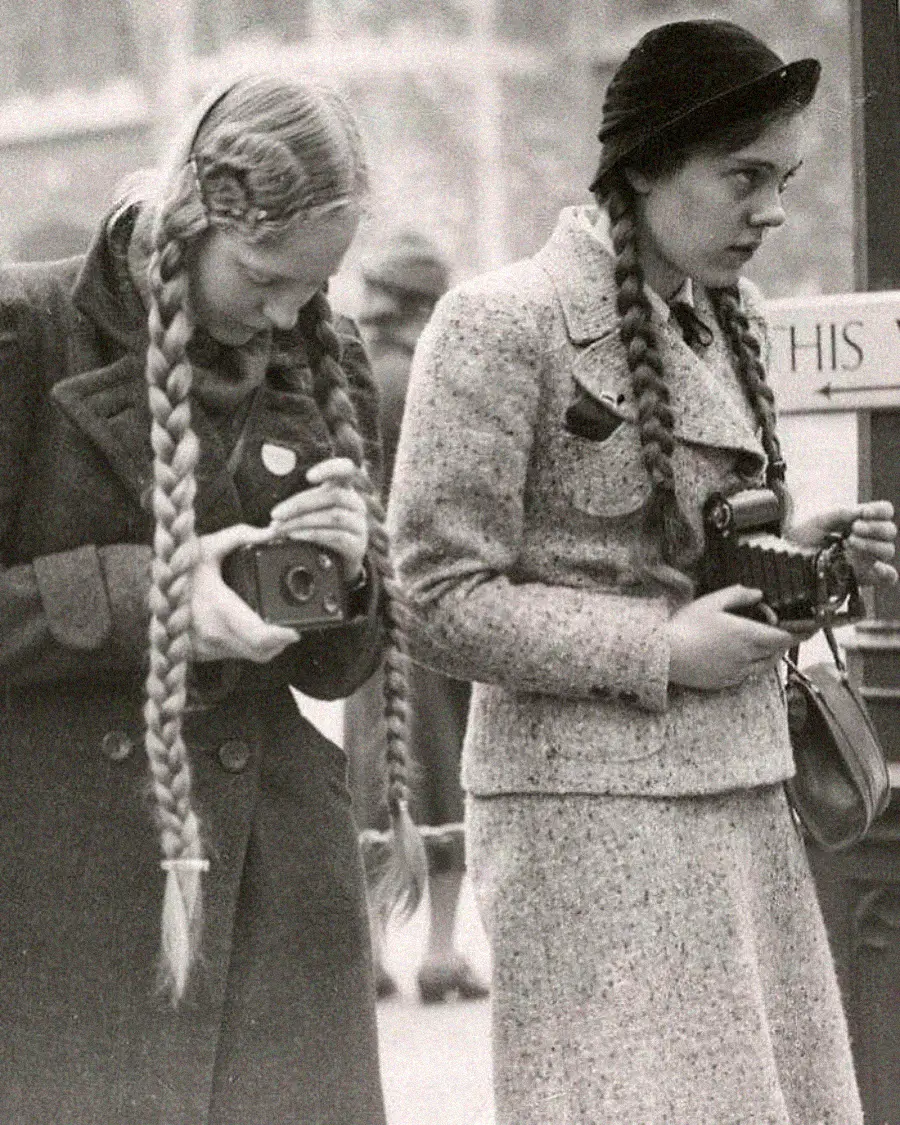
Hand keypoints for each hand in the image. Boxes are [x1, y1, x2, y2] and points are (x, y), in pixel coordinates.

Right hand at [191, 524, 299, 662]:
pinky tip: (253, 631)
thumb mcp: (207, 545)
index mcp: (218, 608)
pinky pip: (236, 656)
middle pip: (262, 651)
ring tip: (275, 628)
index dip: (282, 637)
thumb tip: (271, 532)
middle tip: (291, 627)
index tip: (295, 630)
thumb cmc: (179, 568)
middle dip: (281, 642)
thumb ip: (240, 534)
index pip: (259, 635)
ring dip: (267, 646)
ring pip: (250, 656)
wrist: (151, 593)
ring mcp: (207, 648)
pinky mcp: (202, 655)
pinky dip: (250, 647)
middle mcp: (213, 633)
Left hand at [268, 456, 369, 581]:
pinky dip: (312, 534)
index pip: (346, 469)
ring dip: (301, 521)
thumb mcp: (313, 511)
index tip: (309, 477)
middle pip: (333, 496)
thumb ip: (299, 505)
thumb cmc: (321, 530)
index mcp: (344, 489)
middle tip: (275, 514)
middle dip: (299, 504)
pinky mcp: (357, 545)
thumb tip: (271, 512)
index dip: (330, 468)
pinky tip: (295, 536)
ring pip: (332, 516)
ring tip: (280, 528)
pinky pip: (335, 536)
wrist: (339, 563)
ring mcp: (359, 525)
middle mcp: (356, 504)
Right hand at [668, 585, 797, 690]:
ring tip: (759, 643)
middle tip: (774, 630)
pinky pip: (747, 675)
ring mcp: (737, 672)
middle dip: (780, 642)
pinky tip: (736, 655)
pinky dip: (750, 665)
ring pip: (764, 665)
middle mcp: (747, 656)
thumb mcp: (711, 602)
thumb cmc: (686, 626)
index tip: (806, 628)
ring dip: (768, 654)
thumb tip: (757, 593)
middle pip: (777, 652)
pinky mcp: (726, 682)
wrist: (666, 655)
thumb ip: (738, 594)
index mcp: (747, 635)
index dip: (796, 633)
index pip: (784, 637)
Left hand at [788, 500, 896, 586]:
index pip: (884, 512)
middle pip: (889, 531)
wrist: (788, 560)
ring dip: (872, 545)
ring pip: (888, 550)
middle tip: (853, 530)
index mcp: (859, 521)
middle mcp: (867, 539)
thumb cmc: (802, 539)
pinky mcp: (864, 577)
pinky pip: (888, 576)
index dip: (880, 510)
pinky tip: (875, 567)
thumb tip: (861, 513)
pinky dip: (886, 571)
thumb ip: (841, 513)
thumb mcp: (819, 521)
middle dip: (873, 528)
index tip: (863, 513)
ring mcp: (867, 558)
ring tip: (849, 543)